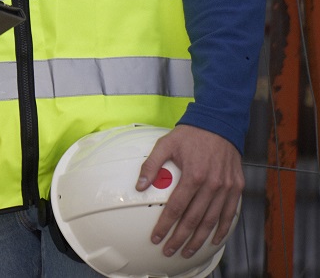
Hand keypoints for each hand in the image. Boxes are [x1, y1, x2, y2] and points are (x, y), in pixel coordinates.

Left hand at [137, 125, 243, 258]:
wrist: (219, 124)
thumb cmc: (190, 135)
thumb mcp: (165, 144)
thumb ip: (151, 165)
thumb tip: (140, 186)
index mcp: (193, 175)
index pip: (176, 207)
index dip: (165, 225)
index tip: (157, 237)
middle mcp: (212, 185)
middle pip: (194, 219)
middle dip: (180, 238)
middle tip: (170, 250)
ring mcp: (227, 188)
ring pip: (212, 221)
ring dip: (200, 239)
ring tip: (188, 251)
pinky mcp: (236, 188)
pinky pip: (230, 213)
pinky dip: (223, 229)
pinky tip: (214, 239)